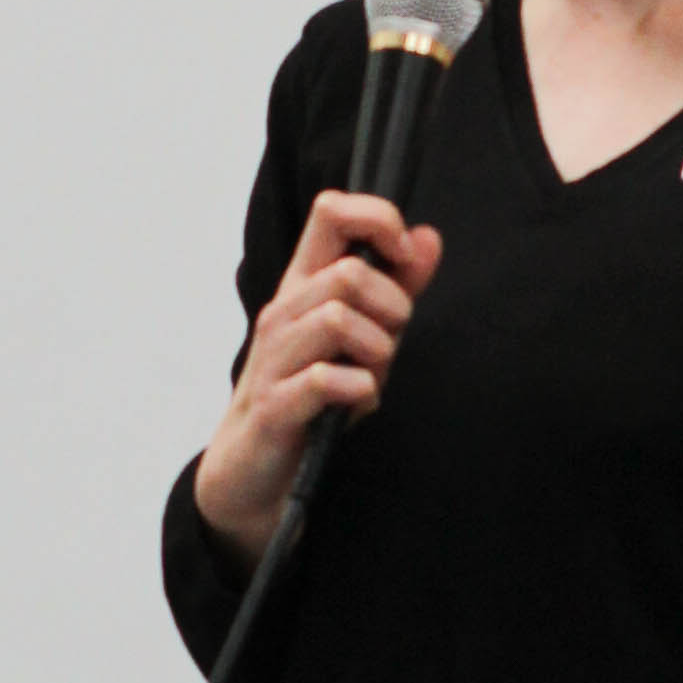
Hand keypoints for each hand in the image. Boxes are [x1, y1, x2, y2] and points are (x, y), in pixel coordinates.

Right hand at [192, 191, 443, 564]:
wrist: (254, 469)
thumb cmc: (311, 395)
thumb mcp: (364, 336)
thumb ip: (397, 287)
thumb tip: (428, 238)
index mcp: (303, 284)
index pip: (332, 212)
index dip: (378, 219)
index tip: (403, 256)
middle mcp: (283, 311)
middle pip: (350, 273)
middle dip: (392, 309)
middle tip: (389, 343)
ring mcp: (275, 356)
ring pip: (339, 319)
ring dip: (377, 352)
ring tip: (371, 374)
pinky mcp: (275, 404)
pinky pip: (329, 380)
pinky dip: (360, 392)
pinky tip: (358, 402)